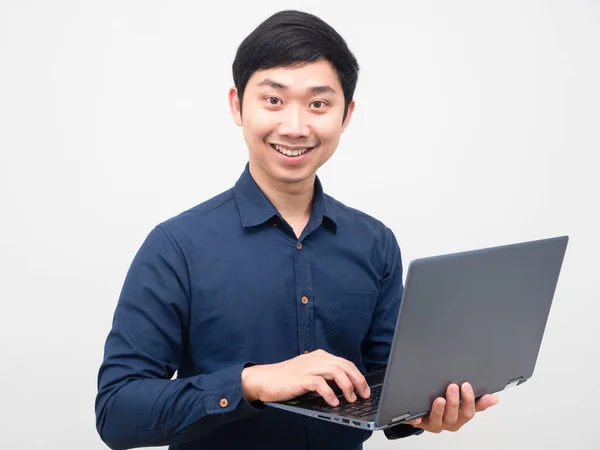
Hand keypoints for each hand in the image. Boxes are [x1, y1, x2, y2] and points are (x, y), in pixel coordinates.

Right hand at [241, 349, 370, 405]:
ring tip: (351, 399)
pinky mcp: (301, 378)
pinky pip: (321, 384)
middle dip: (358, 380)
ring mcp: (309, 367)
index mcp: (319, 356)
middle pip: (344, 366)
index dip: (357, 375)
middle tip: (364, 394)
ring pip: (336, 372)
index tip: (364, 388)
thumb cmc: (286, 378)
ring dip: (347, 387)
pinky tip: (334, 402)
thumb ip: (324, 375)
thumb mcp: (309, 372)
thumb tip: (342, 387)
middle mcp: (316, 358)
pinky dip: (330, 394)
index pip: (345, 363)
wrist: (265, 379)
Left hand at [406, 382, 498, 432]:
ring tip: (439, 399)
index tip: (466, 386)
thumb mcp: (463, 405)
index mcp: (459, 418)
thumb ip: (478, 402)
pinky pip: (417, 423)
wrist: (425, 415)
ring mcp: (433, 423)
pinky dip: (416, 420)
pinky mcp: (419, 422)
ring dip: (439, 409)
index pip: (468, 413)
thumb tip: (494, 398)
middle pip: (453, 417)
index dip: (469, 400)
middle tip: (452, 387)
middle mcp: (447, 423)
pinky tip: (416, 416)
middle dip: (454, 402)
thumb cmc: (447, 409)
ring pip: (438, 420)